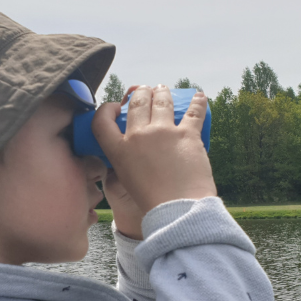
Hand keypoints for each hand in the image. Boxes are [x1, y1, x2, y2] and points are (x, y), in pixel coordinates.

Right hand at [94, 85, 215, 234]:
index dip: (107, 109)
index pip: (101, 120)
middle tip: (145, 91)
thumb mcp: (126, 180)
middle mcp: (139, 136)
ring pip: (161, 100)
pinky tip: (199, 95)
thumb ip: (125, 163)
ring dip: (163, 92)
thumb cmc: (153, 203)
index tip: (115, 106)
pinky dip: (198, 101)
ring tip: (164, 90)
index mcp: (119, 151)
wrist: (178, 210)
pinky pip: (194, 111)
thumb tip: (130, 153)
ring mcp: (163, 132)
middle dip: (141, 92)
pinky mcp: (187, 134)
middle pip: (136, 103)